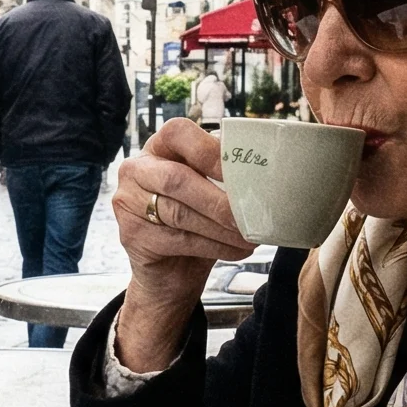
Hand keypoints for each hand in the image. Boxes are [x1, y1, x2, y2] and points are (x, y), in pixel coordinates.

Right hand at [112, 118, 253, 371]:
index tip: (247, 170)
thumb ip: (226, 176)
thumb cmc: (197, 223)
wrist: (168, 273)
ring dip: (222, 227)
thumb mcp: (209, 190)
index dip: (211, 151)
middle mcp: (135, 170)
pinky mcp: (131, 236)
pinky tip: (238, 250)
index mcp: (157, 147)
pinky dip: (215, 246)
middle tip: (253, 215)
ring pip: (179, 213)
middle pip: (177, 179)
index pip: (178, 133)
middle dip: (220, 200)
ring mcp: (127, 203)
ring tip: (252, 236)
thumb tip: (279, 172)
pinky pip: (179, 240)